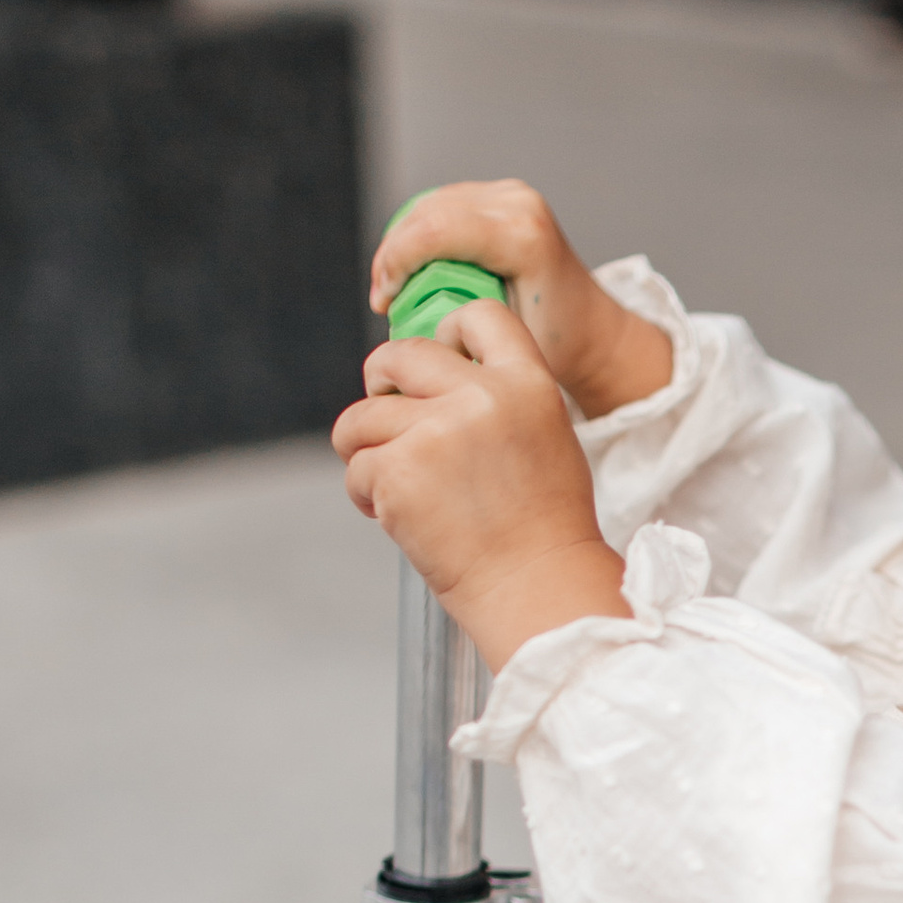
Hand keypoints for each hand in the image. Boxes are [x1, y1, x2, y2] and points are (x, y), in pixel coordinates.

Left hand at [333, 298, 629, 670]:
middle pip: (399, 355)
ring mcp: (436, 433)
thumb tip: (431, 378)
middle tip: (383, 416)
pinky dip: (365, 493)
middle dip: (379, 382)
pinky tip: (392, 515)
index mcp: (527, 384)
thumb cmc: (543, 527)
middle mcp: (481, 397)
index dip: (445, 331)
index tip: (432, 366)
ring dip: (363, 448)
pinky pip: (357, 466)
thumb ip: (498, 399)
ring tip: (388, 483)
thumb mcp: (546, 440)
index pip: (478, 315)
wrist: (537, 588)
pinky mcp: (398, 471)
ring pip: (362, 417)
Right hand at [367, 181, 671, 416]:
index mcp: (524, 236)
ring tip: (393, 289)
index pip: (435, 232)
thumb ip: (456, 328)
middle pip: (426, 213)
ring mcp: (512, 194)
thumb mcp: (503, 344)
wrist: (593, 331)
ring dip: (401, 244)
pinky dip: (419, 235)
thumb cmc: (557, 348)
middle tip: (383, 301)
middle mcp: (519, 203)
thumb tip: (399, 326)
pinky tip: (412, 270)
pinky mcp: (501, 196)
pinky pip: (442, 206)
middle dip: (392, 256)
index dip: (396, 263)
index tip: (384, 303)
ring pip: (428, 205)